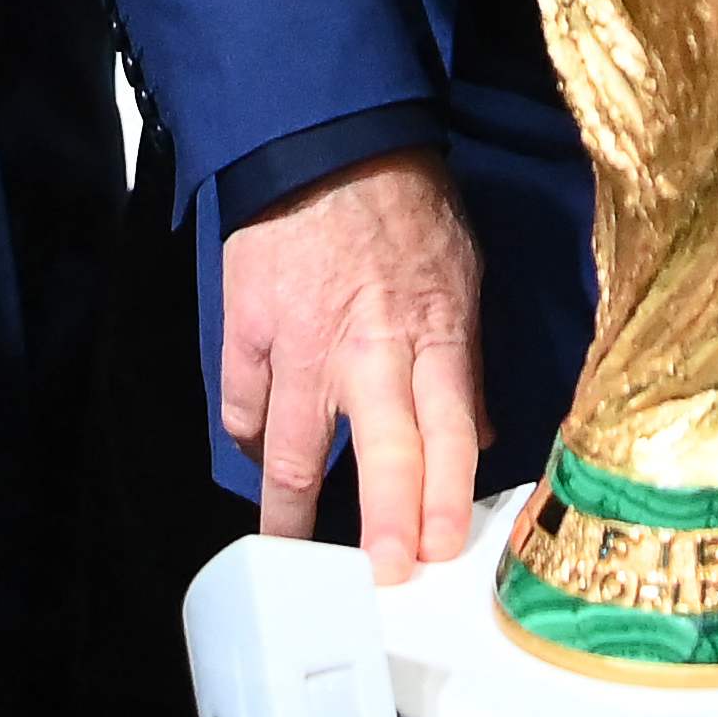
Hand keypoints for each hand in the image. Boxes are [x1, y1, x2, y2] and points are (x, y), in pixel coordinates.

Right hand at [216, 149, 486, 580]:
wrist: (324, 139)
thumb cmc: (404, 204)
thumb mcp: (461, 273)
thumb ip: (464, 360)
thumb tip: (475, 434)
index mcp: (434, 333)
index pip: (450, 435)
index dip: (443, 499)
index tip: (437, 551)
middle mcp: (370, 350)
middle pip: (381, 454)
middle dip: (382, 524)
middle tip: (378, 577)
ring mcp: (301, 344)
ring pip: (293, 450)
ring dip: (290, 510)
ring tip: (288, 556)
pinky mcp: (248, 330)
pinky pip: (242, 407)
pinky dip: (250, 440)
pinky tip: (259, 458)